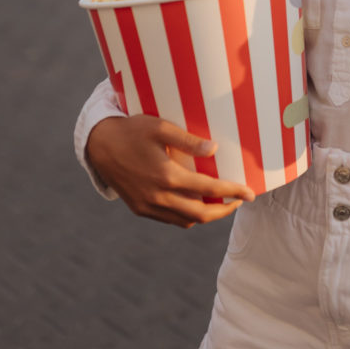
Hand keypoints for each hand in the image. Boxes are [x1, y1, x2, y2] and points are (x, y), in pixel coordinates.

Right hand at [86, 114, 254, 227]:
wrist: (99, 145)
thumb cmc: (132, 130)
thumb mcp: (160, 128)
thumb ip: (188, 141)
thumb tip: (214, 149)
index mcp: (166, 176)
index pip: (209, 189)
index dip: (233, 192)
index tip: (250, 193)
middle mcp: (158, 196)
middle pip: (201, 214)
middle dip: (224, 210)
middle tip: (239, 200)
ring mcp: (147, 205)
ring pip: (185, 220)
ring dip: (206, 214)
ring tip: (220, 201)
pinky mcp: (139, 208)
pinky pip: (169, 219)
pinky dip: (186, 216)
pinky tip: (195, 203)